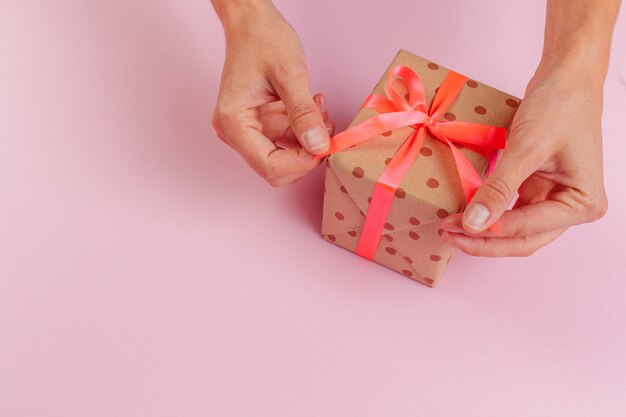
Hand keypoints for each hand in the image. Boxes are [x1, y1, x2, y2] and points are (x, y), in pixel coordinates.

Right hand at [212, 1, 333, 186]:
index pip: (268, 165)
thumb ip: (303, 113)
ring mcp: (246, 130)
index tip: (325, 145)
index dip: (300, 163)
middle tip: (325, 126)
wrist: (253, 23)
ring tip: (319, 108)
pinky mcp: (259, 125)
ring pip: (284, 158)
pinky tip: (312, 106)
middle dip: (306, 154)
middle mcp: (235, 132)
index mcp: (234, 122)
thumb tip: (318, 147)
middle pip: (274, 169)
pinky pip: (286, 142)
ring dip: (308, 141)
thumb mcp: (290, 74)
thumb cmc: (263, 40)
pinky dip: (304, 131)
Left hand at [441, 61, 607, 255]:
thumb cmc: (558, 105)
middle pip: (524, 239)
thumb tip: (474, 224)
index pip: (529, 229)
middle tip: (448, 235)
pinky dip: (490, 214)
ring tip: (451, 229)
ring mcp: (557, 200)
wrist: (567, 77)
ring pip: (517, 231)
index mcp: (582, 202)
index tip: (455, 227)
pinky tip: (466, 215)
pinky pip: (512, 212)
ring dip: (485, 232)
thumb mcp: (527, 147)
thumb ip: (499, 188)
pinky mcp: (540, 190)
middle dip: (485, 240)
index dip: (490, 232)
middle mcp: (573, 207)